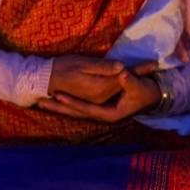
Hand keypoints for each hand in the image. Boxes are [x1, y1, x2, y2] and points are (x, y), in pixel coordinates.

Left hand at [38, 64, 161, 121]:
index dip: (73, 102)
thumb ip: (130, 80)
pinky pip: (77, 107)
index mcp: (110, 114)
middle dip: (57, 108)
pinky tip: (52, 100)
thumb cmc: (145, 91)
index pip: (87, 109)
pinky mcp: (96, 107)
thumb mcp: (139, 86)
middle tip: (38, 102)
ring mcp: (97, 112)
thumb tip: (121, 73)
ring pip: (74, 111)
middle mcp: (101, 115)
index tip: (57, 96)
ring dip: (58, 107)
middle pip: (75, 113)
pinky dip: (65, 104)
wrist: (152, 95)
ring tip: (38, 101)